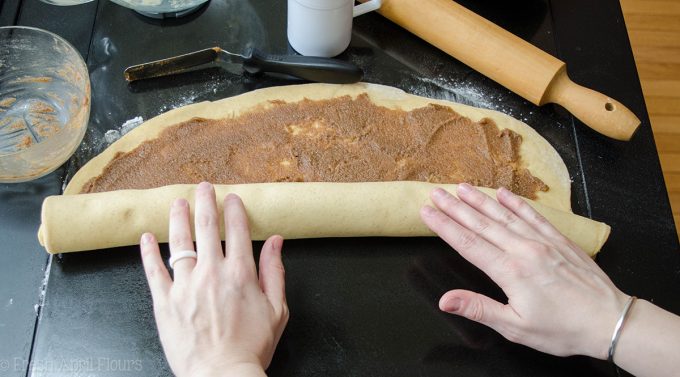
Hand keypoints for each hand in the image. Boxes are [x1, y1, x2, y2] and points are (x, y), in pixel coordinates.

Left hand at [140, 182, 288, 376]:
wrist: (221, 375)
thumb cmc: (251, 347)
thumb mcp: (277, 310)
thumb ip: (275, 272)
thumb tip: (276, 242)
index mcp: (240, 273)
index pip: (236, 229)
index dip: (234, 209)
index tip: (232, 198)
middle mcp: (211, 272)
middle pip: (206, 226)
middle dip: (205, 201)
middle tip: (204, 187)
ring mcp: (184, 285)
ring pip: (178, 242)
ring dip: (178, 217)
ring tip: (178, 203)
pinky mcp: (164, 301)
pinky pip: (153, 270)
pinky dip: (147, 251)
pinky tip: (146, 237)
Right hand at [420, 183, 627, 358]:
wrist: (609, 321)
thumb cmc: (563, 329)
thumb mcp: (516, 327)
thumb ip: (479, 309)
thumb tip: (445, 300)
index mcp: (510, 271)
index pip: (468, 244)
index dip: (445, 227)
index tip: (427, 212)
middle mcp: (524, 250)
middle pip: (482, 224)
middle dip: (456, 207)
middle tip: (436, 193)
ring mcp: (543, 241)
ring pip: (505, 215)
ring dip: (481, 200)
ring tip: (462, 187)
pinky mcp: (559, 240)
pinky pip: (534, 215)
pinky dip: (517, 202)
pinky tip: (504, 192)